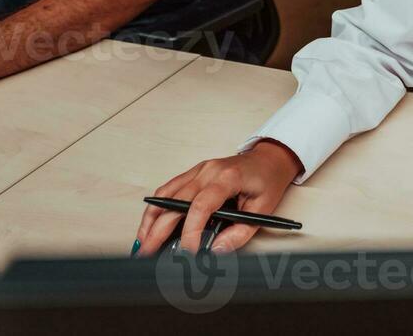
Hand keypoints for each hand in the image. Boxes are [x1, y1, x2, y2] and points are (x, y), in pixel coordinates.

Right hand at [135, 139, 302, 255]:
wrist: (270, 158)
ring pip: (165, 194)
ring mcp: (199, 170)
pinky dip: (157, 207)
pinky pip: (169, 188)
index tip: (187, 252)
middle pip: (175, 202)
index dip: (190, 231)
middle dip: (158, 231)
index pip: (200, 206)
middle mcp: (208, 171)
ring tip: (142, 242)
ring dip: (151, 219)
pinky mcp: (194, 172)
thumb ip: (239, 233)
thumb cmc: (268, 181)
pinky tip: (150, 224)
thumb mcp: (263, 210)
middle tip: (147, 254)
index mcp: (227, 178)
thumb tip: (216, 251)